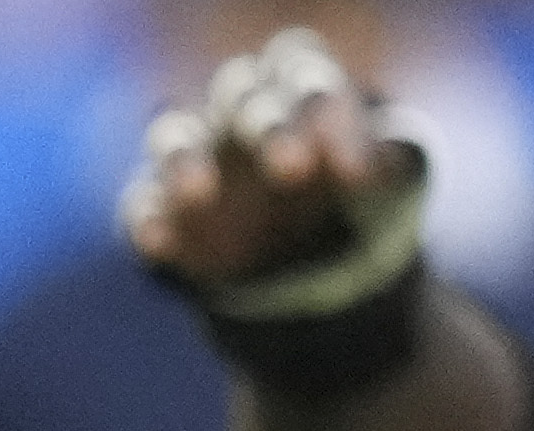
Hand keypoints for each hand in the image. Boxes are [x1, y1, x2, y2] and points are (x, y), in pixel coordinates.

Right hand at [120, 26, 425, 308]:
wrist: (314, 258)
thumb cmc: (357, 198)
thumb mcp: (392, 183)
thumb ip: (392, 164)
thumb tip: (375, 165)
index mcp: (298, 85)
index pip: (302, 70)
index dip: (322, 106)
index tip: (355, 171)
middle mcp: (240, 109)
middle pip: (240, 93)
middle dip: (267, 127)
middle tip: (294, 169)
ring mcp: (195, 154)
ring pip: (171, 133)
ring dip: (181, 157)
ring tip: (197, 192)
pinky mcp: (161, 207)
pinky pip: (140, 204)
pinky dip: (147, 220)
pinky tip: (161, 243)